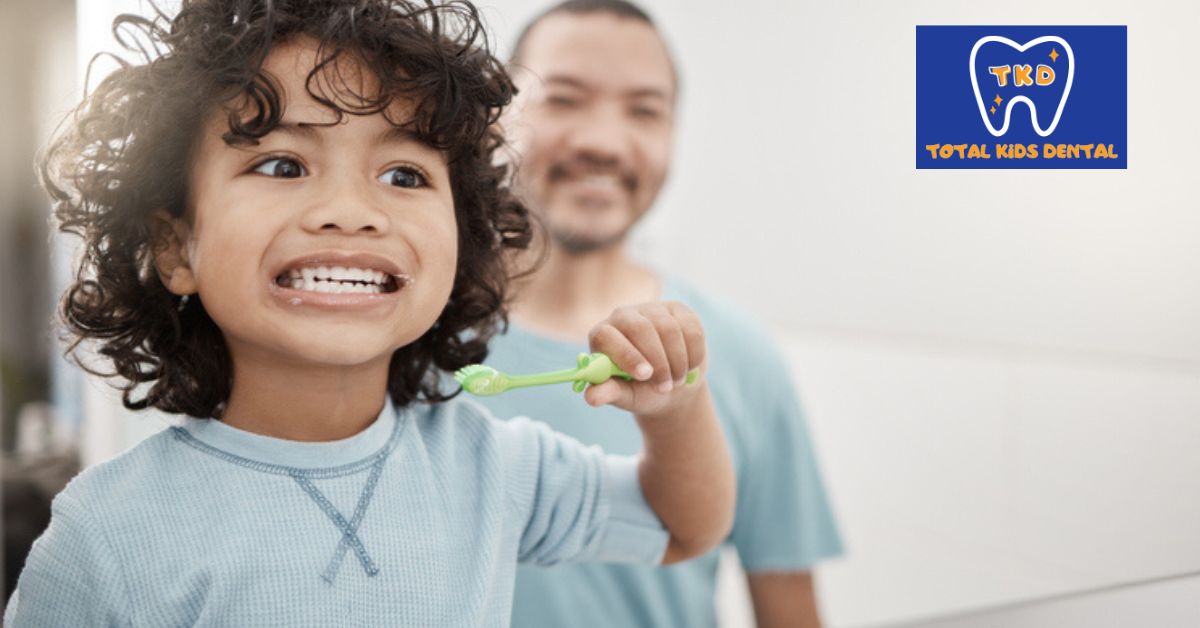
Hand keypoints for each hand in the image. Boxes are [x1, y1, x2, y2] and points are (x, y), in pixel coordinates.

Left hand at [584, 301, 705, 416]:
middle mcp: (623, 316)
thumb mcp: (625, 395)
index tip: (645, 376)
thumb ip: (609, 393)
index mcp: (602, 335)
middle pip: (640, 328)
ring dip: (677, 362)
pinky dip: (694, 355)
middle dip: (658, 362)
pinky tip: (688, 367)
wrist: (672, 385)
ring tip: (676, 381)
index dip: (626, 355)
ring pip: (669, 329)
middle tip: (665, 386)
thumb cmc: (641, 390)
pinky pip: (691, 329)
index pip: (607, 335)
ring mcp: (652, 309)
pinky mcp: (679, 310)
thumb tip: (591, 398)